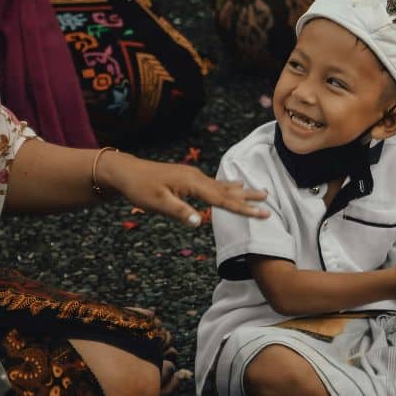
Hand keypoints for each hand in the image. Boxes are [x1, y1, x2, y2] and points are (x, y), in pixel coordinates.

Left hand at [98, 151, 268, 227]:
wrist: (127, 172)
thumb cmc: (140, 189)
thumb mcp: (157, 203)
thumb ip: (179, 212)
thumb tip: (199, 223)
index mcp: (192, 183)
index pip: (223, 199)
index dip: (243, 208)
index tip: (262, 213)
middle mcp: (197, 177)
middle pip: (228, 191)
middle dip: (249, 197)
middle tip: (268, 201)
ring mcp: (194, 176)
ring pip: (223, 186)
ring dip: (242, 190)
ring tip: (261, 191)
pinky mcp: (190, 178)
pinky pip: (215, 183)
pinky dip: (229, 186)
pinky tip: (235, 184)